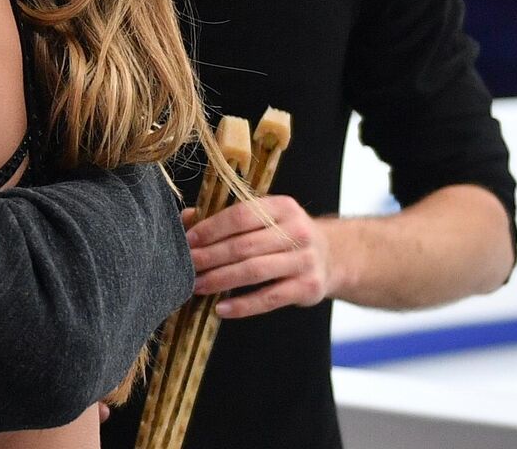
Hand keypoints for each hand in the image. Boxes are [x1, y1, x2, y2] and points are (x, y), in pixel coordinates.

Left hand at [185, 196, 334, 317]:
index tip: (189, 240)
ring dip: (221, 280)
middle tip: (186, 266)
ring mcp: (306, 260)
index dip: (212, 228)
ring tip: (197, 286)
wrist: (331, 256)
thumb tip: (186, 219)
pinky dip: (243, 305)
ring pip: (255, 271)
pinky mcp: (309, 287)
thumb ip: (225, 217)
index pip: (241, 215)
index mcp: (282, 207)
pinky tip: (221, 309)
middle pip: (245, 245)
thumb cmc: (282, 235)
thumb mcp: (262, 218)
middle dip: (210, 257)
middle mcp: (298, 231)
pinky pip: (270, 298)